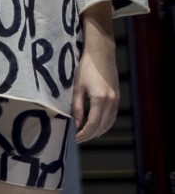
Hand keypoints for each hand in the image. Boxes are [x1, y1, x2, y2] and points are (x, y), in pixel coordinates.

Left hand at [73, 25, 118, 141]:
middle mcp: (111, 102)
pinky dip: (105, 123)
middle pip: (102, 126)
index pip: (92, 124)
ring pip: (109, 122)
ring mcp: (116, 100)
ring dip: (99, 131)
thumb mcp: (77, 87)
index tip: (75, 138)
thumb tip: (76, 123)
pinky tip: (97, 125)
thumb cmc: (86, 68)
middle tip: (79, 139)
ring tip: (87, 135)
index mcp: (100, 99)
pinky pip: (113, 116)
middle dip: (90, 135)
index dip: (84, 134)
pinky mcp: (117, 97)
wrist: (101, 54)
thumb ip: (77, 106)